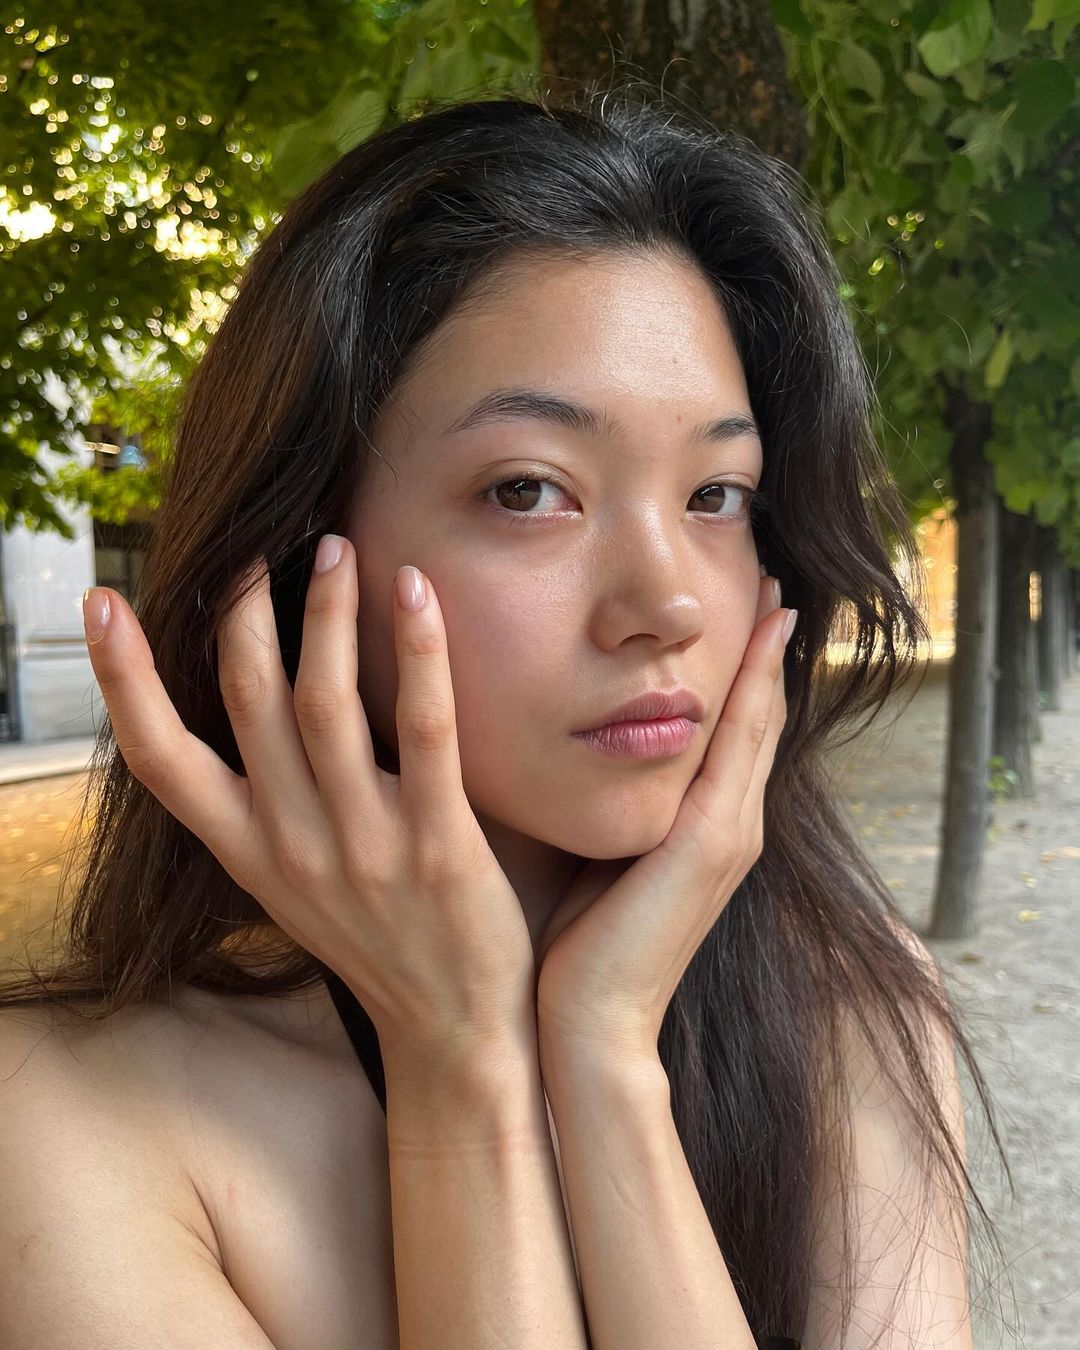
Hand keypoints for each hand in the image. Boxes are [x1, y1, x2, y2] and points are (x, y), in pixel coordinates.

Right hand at [81, 537, 535, 1065]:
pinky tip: (416, 591)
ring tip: (334, 544)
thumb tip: (255, 712)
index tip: (98, 602)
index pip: (158, 759)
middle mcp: (289, 844)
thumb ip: (267, 806)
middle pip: (244, 700)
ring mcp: (361, 845)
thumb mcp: (292, 881)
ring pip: (322, 702)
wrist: (453, 1031)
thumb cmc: (378, 941)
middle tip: (257, 536)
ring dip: (322, 612)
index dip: (122, 680)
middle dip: (241, 608)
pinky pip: (423, 729)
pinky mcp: (436, 845)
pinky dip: (417, 652)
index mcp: (245, 851)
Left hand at [534, 573, 791, 1061]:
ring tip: (773, 596)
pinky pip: (740, 746)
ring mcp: (731, 834)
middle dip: (764, 651)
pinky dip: (755, 689)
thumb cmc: (576, 945)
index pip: (730, 735)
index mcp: (703, 830)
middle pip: (755, 718)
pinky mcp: (713, 843)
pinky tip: (759, 638)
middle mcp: (731, 826)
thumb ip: (606, 808)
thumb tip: (577, 754)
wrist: (586, 1025)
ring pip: (757, 723)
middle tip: (771, 583)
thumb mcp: (597, 857)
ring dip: (767, 657)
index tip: (742, 612)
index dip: (742, 674)